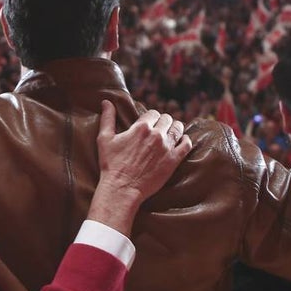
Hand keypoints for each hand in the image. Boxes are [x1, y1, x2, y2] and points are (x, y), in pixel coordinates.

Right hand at [89, 101, 192, 234]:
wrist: (122, 188)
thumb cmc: (111, 164)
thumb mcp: (105, 139)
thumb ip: (107, 118)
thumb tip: (106, 101)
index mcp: (141, 127)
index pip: (153, 113)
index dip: (151, 117)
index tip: (150, 123)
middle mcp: (156, 134)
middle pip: (167, 119)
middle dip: (163, 122)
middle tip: (161, 128)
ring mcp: (166, 147)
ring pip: (178, 129)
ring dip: (175, 128)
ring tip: (172, 132)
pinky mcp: (173, 160)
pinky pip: (186, 145)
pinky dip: (185, 140)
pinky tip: (182, 141)